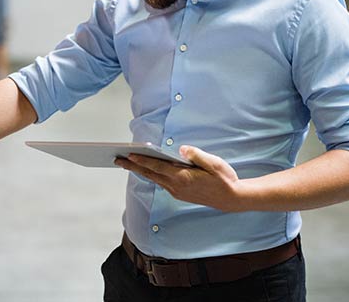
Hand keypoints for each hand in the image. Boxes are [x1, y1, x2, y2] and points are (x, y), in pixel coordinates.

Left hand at [115, 145, 246, 212]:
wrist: (232, 199)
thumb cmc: (224, 178)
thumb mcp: (213, 163)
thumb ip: (196, 154)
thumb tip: (181, 149)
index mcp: (183, 178)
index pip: (157, 167)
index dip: (142, 160)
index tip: (129, 154)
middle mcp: (177, 187)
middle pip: (150, 174)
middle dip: (133, 166)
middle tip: (117, 159)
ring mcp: (177, 192)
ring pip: (154, 179)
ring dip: (140, 171)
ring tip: (127, 162)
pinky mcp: (180, 194)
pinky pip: (161, 182)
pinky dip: (151, 175)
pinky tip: (146, 169)